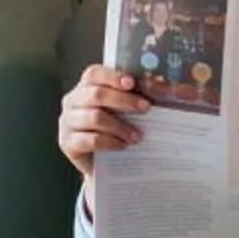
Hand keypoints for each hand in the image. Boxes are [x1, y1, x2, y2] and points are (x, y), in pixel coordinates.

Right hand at [56, 63, 149, 179]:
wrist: (104, 164)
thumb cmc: (118, 130)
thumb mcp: (126, 111)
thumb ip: (139, 97)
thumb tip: (171, 90)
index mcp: (86, 87)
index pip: (94, 73)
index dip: (112, 76)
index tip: (132, 83)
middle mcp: (72, 101)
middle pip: (96, 94)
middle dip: (124, 101)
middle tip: (146, 109)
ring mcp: (67, 122)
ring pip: (94, 117)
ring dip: (120, 126)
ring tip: (137, 136)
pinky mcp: (67, 142)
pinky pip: (90, 139)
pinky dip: (110, 142)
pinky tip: (123, 145)